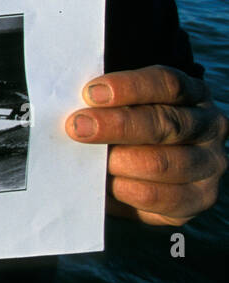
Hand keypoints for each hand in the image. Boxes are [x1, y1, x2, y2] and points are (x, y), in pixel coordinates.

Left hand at [65, 65, 227, 224]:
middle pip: (166, 123)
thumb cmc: (128, 126)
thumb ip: (106, 103)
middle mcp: (210, 126)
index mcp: (192, 93)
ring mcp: (209, 163)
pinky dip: (129, 191)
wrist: (147, 167)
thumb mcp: (125, 106)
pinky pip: (164, 198)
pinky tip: (108, 184)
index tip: (91, 93)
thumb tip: (72, 108)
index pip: (167, 84)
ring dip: (120, 162)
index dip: (129, 87)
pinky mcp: (199, 198)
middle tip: (78, 127)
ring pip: (164, 163)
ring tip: (90, 161)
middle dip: (117, 126)